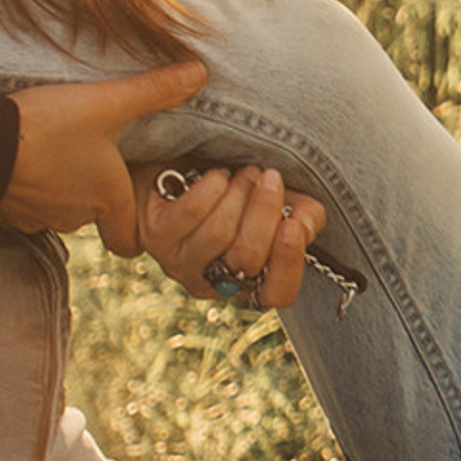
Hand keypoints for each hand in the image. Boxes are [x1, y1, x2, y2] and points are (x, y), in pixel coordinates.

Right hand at [1, 63, 208, 254]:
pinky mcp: (6, 208)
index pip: (130, 242)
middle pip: (97, 216)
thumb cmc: (44, 128)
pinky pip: (29, 204)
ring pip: (63, 208)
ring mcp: (38, 216)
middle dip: (100, 194)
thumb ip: (154, 90)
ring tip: (66, 154)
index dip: (138, 232)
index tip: (142, 211)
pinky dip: (35, 187)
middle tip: (100, 161)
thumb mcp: (106, 103)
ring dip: (66, 187)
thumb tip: (201, 72)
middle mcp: (75, 216)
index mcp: (107, 199)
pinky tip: (33, 160)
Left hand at [138, 162, 330, 312]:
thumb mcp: (283, 204)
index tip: (294, 223)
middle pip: (247, 257)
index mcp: (250, 280)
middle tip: (270, 177)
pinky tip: (217, 175)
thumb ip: (305, 217)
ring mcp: (180, 262)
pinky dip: (213, 184)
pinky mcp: (155, 237)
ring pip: (219, 233)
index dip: (289, 263)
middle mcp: (214, 280)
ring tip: (245, 172)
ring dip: (239, 192)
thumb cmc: (241, 191)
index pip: (277, 295)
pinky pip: (192, 212)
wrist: (187, 165)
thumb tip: (303, 224)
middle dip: (264, 209)